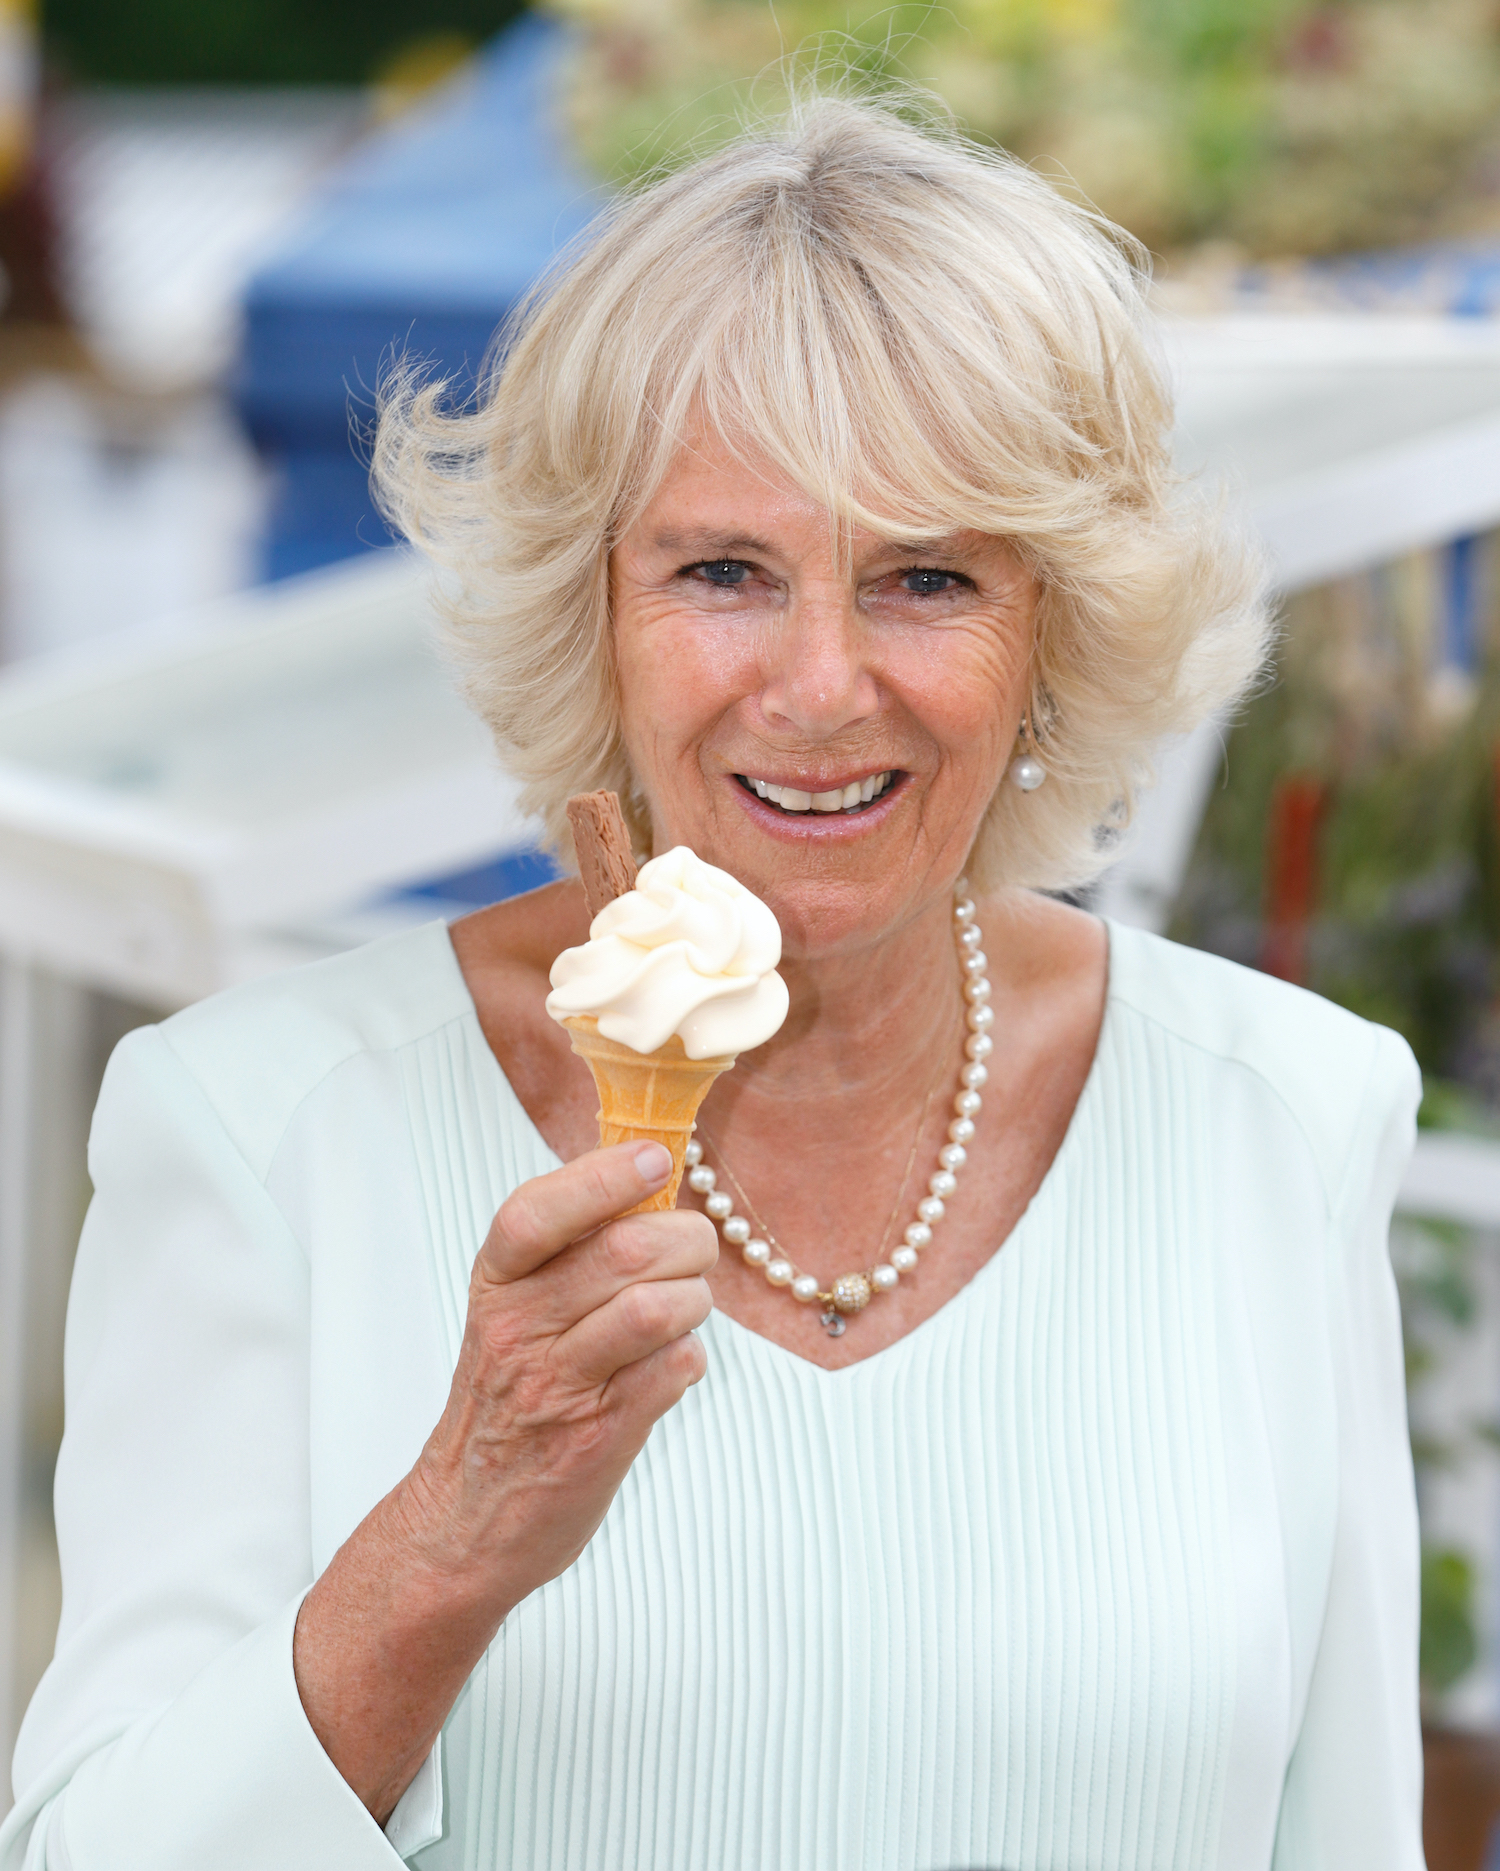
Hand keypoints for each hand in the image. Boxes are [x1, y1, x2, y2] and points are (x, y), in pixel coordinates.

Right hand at [293, 1141, 715, 1822]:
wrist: (465, 1520)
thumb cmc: (504, 1398)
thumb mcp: (512, 1310)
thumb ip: (569, 1248)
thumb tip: (650, 1171)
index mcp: (497, 1283)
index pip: (536, 1211)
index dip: (603, 1176)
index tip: (656, 1157)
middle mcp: (519, 1328)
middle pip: (626, 1251)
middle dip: (688, 1239)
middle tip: (696, 1251)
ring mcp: (557, 1384)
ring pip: (656, 1308)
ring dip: (696, 1299)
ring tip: (687, 1309)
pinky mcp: (598, 1435)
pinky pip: (674, 1370)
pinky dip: (690, 1357)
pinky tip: (672, 1364)